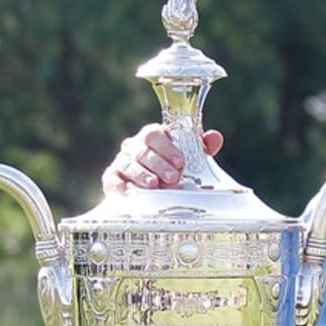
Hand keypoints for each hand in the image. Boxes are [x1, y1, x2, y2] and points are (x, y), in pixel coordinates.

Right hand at [101, 123, 223, 193]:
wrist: (153, 187)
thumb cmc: (173, 166)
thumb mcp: (191, 155)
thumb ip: (202, 146)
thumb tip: (215, 137)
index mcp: (153, 136)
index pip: (155, 134)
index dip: (167, 148)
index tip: (181, 161)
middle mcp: (135, 146)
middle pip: (142, 150)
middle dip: (159, 164)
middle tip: (173, 177)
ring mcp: (122, 161)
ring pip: (128, 164)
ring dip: (142, 175)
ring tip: (154, 185)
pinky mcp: (112, 177)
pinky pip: (110, 178)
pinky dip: (115, 184)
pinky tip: (124, 191)